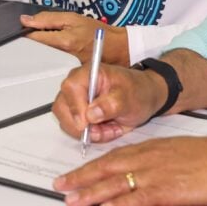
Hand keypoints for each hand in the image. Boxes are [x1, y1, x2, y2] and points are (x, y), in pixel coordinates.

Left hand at [22, 11, 129, 65]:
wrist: (116, 47)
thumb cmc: (97, 32)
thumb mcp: (73, 18)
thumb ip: (47, 19)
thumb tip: (25, 20)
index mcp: (64, 41)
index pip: (33, 39)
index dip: (28, 32)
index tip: (29, 29)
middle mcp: (63, 57)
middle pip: (36, 51)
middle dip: (35, 43)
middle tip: (45, 36)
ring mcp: (65, 67)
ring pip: (43, 59)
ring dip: (43, 51)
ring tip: (56, 44)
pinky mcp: (68, 73)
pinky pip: (52, 65)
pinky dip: (52, 58)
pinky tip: (61, 53)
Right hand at [52, 63, 166, 143]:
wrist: (144, 96)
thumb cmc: (137, 91)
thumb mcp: (129, 98)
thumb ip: (111, 104)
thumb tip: (91, 113)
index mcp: (89, 73)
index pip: (71, 89)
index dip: (76, 108)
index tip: (87, 123)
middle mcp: (77, 84)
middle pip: (62, 108)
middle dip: (82, 126)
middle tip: (103, 131)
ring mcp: (75, 100)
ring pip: (68, 122)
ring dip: (89, 132)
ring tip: (111, 129)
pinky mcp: (77, 113)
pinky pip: (75, 129)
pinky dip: (92, 135)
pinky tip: (107, 130)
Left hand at [54, 136, 206, 205]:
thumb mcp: (179, 154)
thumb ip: (159, 164)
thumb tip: (145, 177)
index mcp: (152, 148)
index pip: (115, 157)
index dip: (93, 166)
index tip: (77, 173)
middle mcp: (148, 158)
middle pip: (107, 168)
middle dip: (82, 177)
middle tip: (62, 186)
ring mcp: (153, 174)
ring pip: (114, 184)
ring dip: (90, 193)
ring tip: (72, 200)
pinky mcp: (163, 191)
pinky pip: (133, 199)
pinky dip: (115, 204)